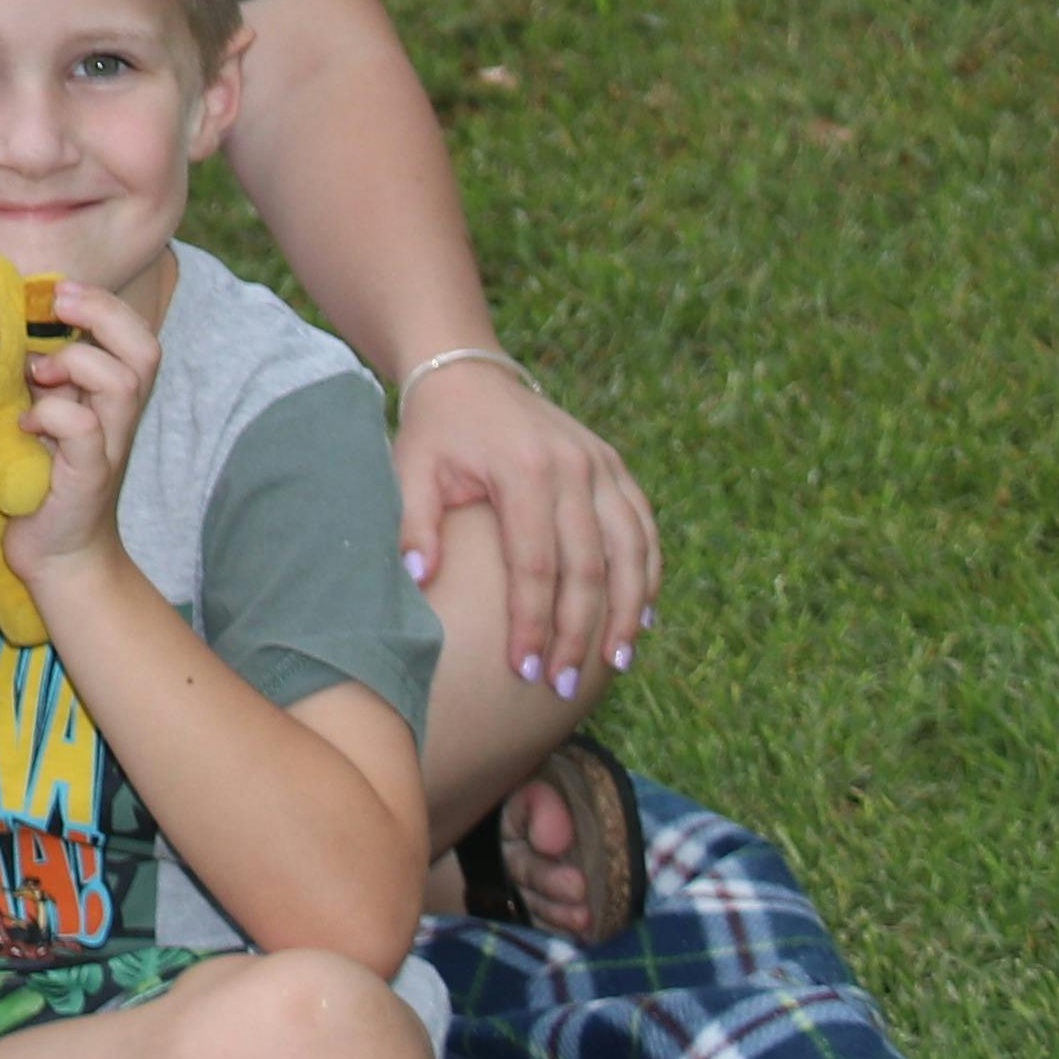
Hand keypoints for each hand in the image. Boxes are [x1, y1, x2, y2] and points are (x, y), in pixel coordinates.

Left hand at [4, 276, 163, 589]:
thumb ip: (43, 380)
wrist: (58, 556)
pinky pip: (83, 430)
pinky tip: (24, 426)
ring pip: (122, 383)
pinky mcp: (88, 478)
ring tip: (39, 374)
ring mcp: (108, 449)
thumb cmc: (41, 482)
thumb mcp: (43, 418)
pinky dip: (51, 415)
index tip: (58, 292)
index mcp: (109, 398)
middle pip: (145, 350)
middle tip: (59, 305)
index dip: (104, 305)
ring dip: (77, 364)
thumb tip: (9, 328)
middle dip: (103, 314)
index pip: (135, 335)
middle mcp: (119, 419)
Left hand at [394, 349, 658, 703]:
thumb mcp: (410, 468)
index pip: (535, 565)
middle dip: (579, 632)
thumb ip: (413, 523)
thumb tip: (419, 580)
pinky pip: (643, 527)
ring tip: (615, 663)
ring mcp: (601, 464)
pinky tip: (643, 616)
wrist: (469, 373)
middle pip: (588, 567)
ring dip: (628, 611)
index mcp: (523, 470)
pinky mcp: (614, 466)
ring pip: (631, 550)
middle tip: (564, 685)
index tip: (525, 669)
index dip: (533, 622)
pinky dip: (648, 573)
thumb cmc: (435, 430)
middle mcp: (574, 467)